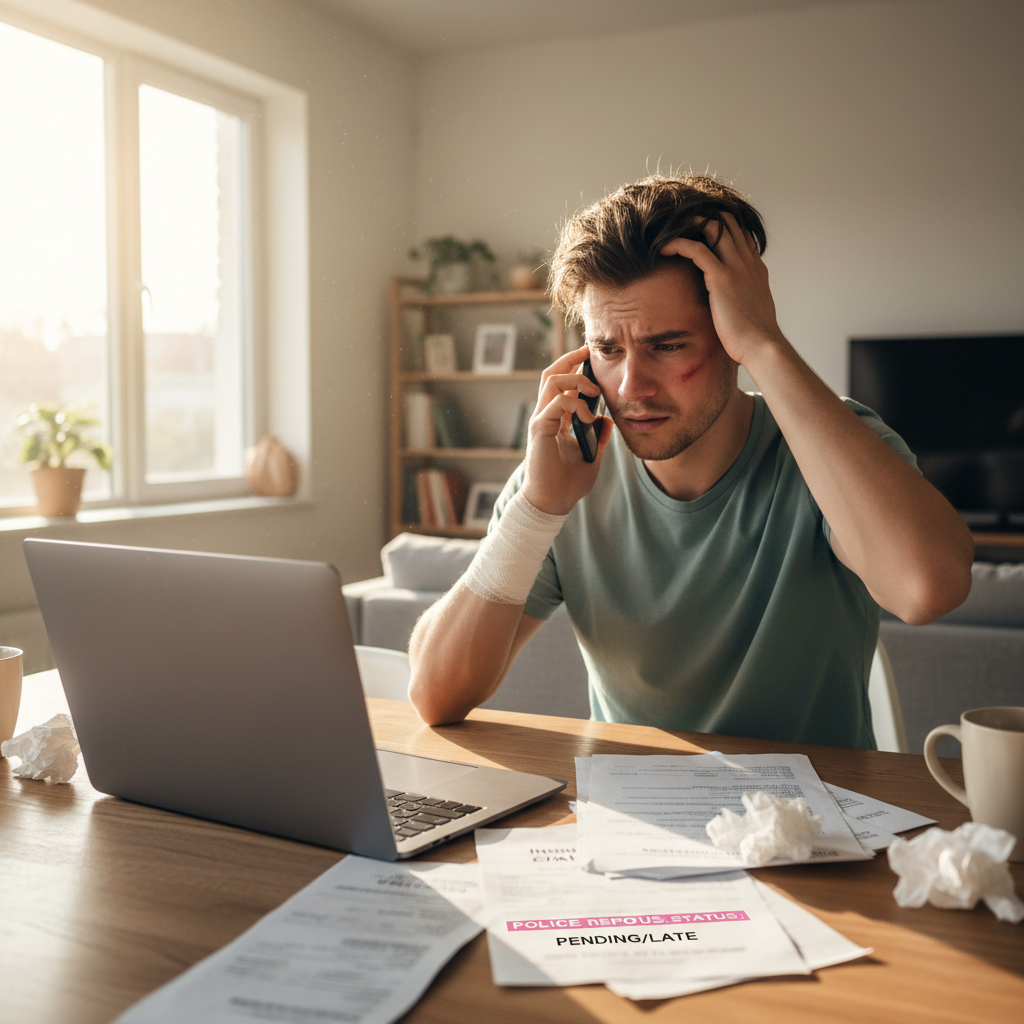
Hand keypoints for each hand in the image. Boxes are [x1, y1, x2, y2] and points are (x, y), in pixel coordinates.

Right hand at [521, 344, 612, 514]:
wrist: (553, 502)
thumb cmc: (568, 482)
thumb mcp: (593, 454)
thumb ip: (599, 435)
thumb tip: (607, 418)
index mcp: (556, 419)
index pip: (562, 383)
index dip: (575, 366)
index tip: (591, 356)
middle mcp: (546, 415)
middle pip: (551, 373)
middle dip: (570, 358)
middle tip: (589, 352)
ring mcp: (541, 420)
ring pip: (551, 380)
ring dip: (575, 379)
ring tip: (594, 390)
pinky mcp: (539, 428)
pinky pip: (555, 403)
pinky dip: (574, 403)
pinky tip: (587, 415)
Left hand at [660, 213, 784, 366]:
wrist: (762, 346)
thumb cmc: (754, 337)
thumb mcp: (752, 309)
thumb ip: (743, 297)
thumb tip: (732, 304)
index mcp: (755, 268)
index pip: (741, 232)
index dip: (722, 224)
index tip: (699, 227)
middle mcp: (748, 262)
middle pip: (729, 221)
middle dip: (705, 215)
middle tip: (681, 220)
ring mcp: (736, 267)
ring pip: (714, 227)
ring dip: (691, 222)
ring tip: (670, 227)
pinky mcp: (722, 278)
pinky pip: (697, 249)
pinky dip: (678, 244)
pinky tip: (664, 248)